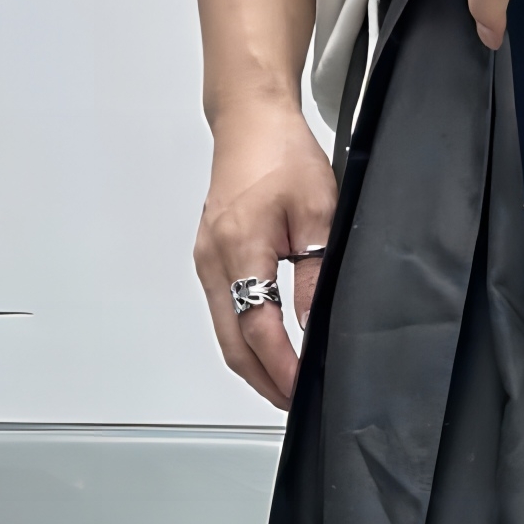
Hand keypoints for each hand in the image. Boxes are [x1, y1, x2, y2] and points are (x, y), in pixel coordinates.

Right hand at [193, 100, 336, 406]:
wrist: (250, 120)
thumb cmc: (282, 153)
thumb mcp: (317, 213)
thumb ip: (314, 274)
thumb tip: (312, 326)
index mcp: (239, 247)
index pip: (259, 328)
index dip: (282, 367)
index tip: (303, 390)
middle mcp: (213, 260)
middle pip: (233, 343)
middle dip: (264, 380)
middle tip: (295, 403)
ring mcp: (206, 261)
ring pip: (224, 332)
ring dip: (253, 364)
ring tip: (286, 385)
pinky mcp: (208, 258)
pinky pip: (222, 313)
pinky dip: (244, 340)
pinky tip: (268, 349)